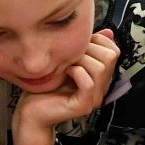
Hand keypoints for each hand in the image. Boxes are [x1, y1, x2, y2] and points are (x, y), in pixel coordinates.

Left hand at [12, 30, 119, 144]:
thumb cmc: (45, 86)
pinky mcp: (83, 106)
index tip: (77, 44)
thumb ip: (86, 49)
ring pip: (101, 68)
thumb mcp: (67, 60)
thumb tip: (107, 32)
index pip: (114, 51)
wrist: (30, 112)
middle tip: (69, 54)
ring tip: (66, 63)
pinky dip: (76, 72)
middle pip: (110, 57)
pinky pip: (88, 83)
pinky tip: (64, 72)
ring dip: (81, 59)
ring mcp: (94, 98)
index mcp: (100, 76)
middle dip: (88, 48)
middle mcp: (101, 88)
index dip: (97, 41)